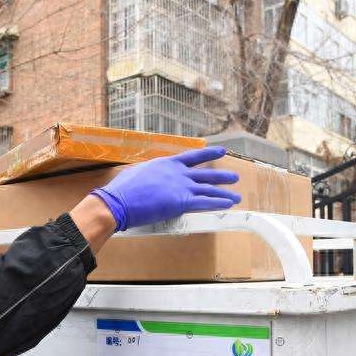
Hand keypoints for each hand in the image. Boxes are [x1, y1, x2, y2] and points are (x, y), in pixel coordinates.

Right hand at [88, 146, 239, 230]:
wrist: (118, 201)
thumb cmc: (122, 190)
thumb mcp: (137, 173)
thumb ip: (150, 174)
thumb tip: (149, 178)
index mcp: (166, 164)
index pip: (192, 157)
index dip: (208, 153)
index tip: (220, 150)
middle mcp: (177, 173)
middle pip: (205, 173)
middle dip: (221, 176)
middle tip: (233, 177)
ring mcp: (181, 187)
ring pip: (209, 189)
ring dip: (224, 192)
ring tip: (236, 195)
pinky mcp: (181, 202)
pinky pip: (205, 202)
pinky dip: (218, 203)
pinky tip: (227, 204)